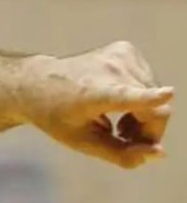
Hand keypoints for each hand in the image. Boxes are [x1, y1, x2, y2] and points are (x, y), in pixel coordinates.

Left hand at [22, 41, 173, 168]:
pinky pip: (148, 81)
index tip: (167, 94)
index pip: (126, 96)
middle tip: (124, 140)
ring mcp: (119, 55)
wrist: (35, 82)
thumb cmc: (56, 116)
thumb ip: (121, 154)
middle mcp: (109, 69)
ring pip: (158, 95)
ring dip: (145, 116)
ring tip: (117, 124)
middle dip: (149, 131)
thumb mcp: (82, 142)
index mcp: (96, 93)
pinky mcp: (125, 48)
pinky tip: (118, 104)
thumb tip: (159, 153)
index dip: (150, 99)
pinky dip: (141, 96)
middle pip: (157, 109)